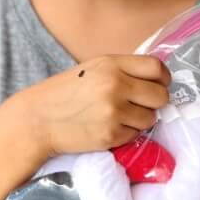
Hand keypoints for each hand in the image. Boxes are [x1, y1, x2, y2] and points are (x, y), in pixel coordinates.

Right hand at [19, 55, 170, 158]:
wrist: (37, 120)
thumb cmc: (64, 93)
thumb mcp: (92, 69)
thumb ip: (122, 71)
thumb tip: (156, 81)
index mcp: (111, 64)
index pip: (156, 67)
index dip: (163, 79)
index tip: (158, 85)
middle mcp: (115, 85)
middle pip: (160, 95)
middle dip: (155, 103)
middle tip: (140, 105)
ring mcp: (114, 111)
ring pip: (151, 118)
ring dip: (140, 120)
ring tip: (119, 117)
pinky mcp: (111, 134)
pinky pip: (135, 135)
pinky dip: (126, 134)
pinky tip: (108, 128)